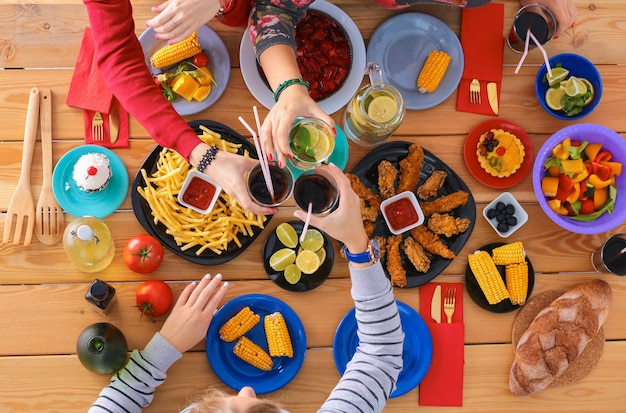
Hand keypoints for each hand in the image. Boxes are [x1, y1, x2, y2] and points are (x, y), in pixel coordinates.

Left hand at [146, 0, 220, 43]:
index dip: (152, 24)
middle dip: (157, 30)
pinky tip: (170, 41)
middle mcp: (181, 16)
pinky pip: (184, 36)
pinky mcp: (196, 26)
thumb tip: (155, 10)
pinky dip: (176, 40)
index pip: (160, 19)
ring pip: (173, 34)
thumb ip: (165, 4)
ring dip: (164, 36)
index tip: (148, 24)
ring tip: (159, 36)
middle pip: (165, 28)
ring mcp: (189, 22)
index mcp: (175, 6)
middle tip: (154, 30)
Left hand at [159, 274, 227, 352]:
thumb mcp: (203, 333)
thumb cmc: (187, 341)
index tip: (225, 285)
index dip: (221, 291)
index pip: (215, 301)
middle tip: (219, 276)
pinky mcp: (177, 307)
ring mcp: (186, 308)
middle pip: (206, 293)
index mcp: (204, 318)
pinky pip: (184, 295)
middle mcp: (195, 311)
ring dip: (203, 282)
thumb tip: (213, 311)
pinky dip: (189, 288)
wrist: (170, 343)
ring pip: (196, 292)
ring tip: (208, 276)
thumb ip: (208, 320)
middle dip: (214, 283)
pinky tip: (193, 283)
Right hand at [190, 144, 276, 215]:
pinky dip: (251, 203)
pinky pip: (242, 201)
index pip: (250, 205)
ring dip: (256, 208)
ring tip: (267, 205)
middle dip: (262, 211)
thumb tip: (271, 165)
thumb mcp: (244, 161)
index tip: (272, 209)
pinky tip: (256, 199)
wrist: (208, 161)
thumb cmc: (222, 161)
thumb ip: (258, 164)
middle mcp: (234, 193)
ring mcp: (231, 193)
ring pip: (245, 206)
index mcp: (237, 186)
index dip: (262, 210)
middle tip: (273, 209)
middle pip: (249, 209)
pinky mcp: (230, 191)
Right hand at [256, 44, 334, 167]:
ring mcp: (271, 117)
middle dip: (278, 151)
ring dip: (267, 148)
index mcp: (288, 112)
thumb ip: (326, 120)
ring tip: (272, 161)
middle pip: (274, 136)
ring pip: (266, 134)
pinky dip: (264, 143)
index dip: (284, 143)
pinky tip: (268, 153)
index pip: (282, 130)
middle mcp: (277, 115)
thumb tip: (334, 133)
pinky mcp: (268, 119)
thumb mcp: (316, 108)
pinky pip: (263, 132)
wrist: (291, 90)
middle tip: (282, 164)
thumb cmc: (303, 100)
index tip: (289, 155)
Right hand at [293, 163, 367, 252]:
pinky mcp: (353, 201)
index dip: (336, 171)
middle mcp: (353, 198)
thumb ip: (310, 219)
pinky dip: (339, 182)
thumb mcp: (324, 226)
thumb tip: (296, 213)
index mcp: (348, 201)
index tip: (328, 165)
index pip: (343, 181)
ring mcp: (354, 199)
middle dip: (333, 171)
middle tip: (321, 167)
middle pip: (344, 179)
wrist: (356, 239)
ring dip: (336, 176)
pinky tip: (332, 181)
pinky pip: (347, 187)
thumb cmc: (343, 232)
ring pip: (346, 183)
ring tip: (325, 171)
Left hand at [520, 0, 576, 36]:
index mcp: (556, 3)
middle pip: (570, 17)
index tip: (555, 35)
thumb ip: (536, 15)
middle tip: (556, 32)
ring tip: (561, 26)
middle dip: (564, 27)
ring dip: (569, 20)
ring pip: (574, 11)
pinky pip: (572, 5)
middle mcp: (564, 0)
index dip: (560, 30)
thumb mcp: (530, 4)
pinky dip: (570, 12)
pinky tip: (566, 15)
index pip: (564, 21)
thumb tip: (542, 26)